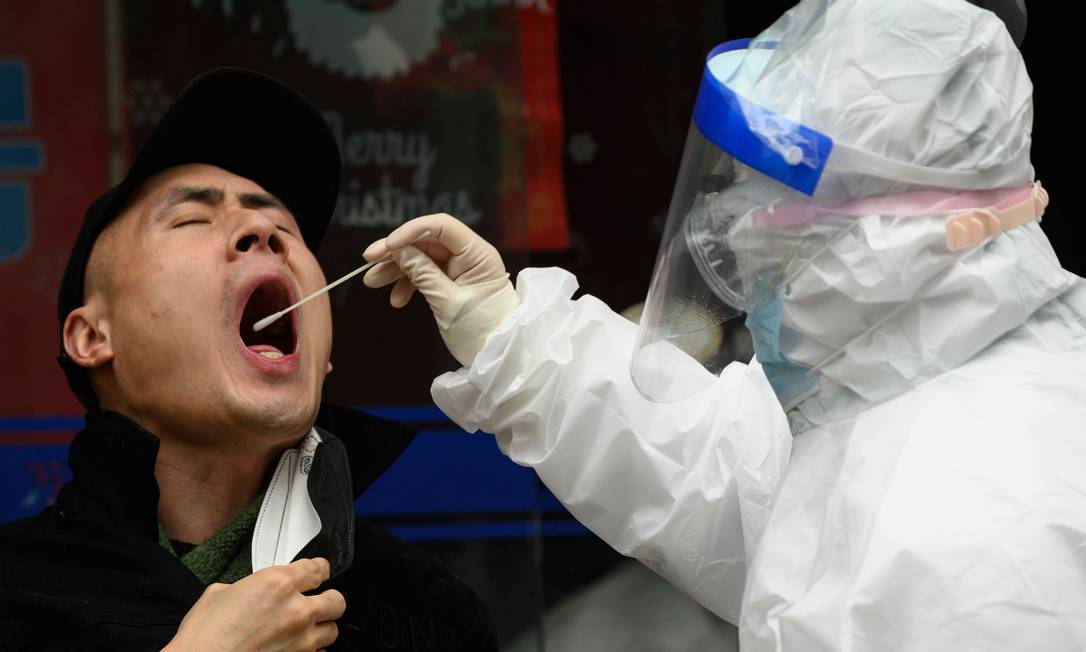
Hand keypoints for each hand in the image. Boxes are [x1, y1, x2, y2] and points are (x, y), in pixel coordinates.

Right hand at [164, 557, 344, 651]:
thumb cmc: (203, 636)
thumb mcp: (220, 593)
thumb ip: (247, 586)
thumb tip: (253, 590)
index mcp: (278, 583)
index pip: (317, 568)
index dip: (319, 569)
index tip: (318, 572)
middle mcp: (296, 610)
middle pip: (336, 601)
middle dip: (327, 600)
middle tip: (316, 601)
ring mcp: (300, 640)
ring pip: (332, 631)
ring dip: (321, 627)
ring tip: (307, 628)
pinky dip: (312, 651)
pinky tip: (296, 647)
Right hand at [363, 213, 519, 365]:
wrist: (500, 358)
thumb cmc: (483, 332)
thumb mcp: (449, 304)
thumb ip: (423, 274)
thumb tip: (398, 250)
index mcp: (478, 254)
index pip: (441, 227)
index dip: (411, 231)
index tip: (387, 246)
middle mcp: (470, 255)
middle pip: (427, 242)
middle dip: (397, 252)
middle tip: (368, 263)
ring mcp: (460, 269)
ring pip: (422, 259)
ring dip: (397, 269)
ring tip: (372, 282)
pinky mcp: (453, 282)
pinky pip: (426, 275)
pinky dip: (409, 284)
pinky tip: (397, 299)